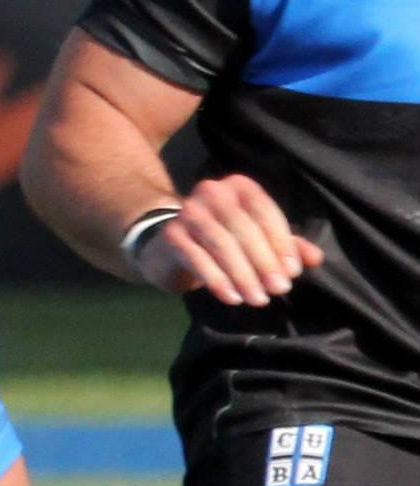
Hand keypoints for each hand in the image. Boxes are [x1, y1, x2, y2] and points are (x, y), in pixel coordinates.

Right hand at [134, 175, 323, 307]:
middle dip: (263, 262)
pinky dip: (217, 280)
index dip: (281, 243)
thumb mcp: (256, 238)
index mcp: (239, 186)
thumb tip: (315, 259)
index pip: (264, 211)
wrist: (170, 245)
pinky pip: (197, 259)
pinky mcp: (171, 235)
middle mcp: (212, 191)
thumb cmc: (222, 239)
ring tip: (257, 299)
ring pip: (221, 244)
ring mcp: (188, 212)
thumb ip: (285, 245)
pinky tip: (232, 298)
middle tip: (277, 290)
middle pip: (243, 228)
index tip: (292, 272)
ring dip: (242, 275)